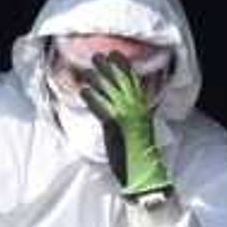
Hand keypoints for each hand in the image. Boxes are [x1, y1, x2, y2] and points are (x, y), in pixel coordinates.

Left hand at [80, 57, 173, 204]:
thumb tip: (126, 107)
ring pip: (110, 91)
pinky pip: (101, 108)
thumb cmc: (140, 155)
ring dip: (98, 78)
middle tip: (98, 55)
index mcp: (143, 109)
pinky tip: (83, 91)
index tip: (116, 54)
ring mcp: (126, 116)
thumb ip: (133, 116)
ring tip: (87, 68)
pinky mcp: (114, 126)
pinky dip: (92, 98)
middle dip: (110, 67)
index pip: (134, 82)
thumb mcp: (140, 130)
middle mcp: (136, 109)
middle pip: (122, 82)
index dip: (124, 67)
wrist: (143, 171)